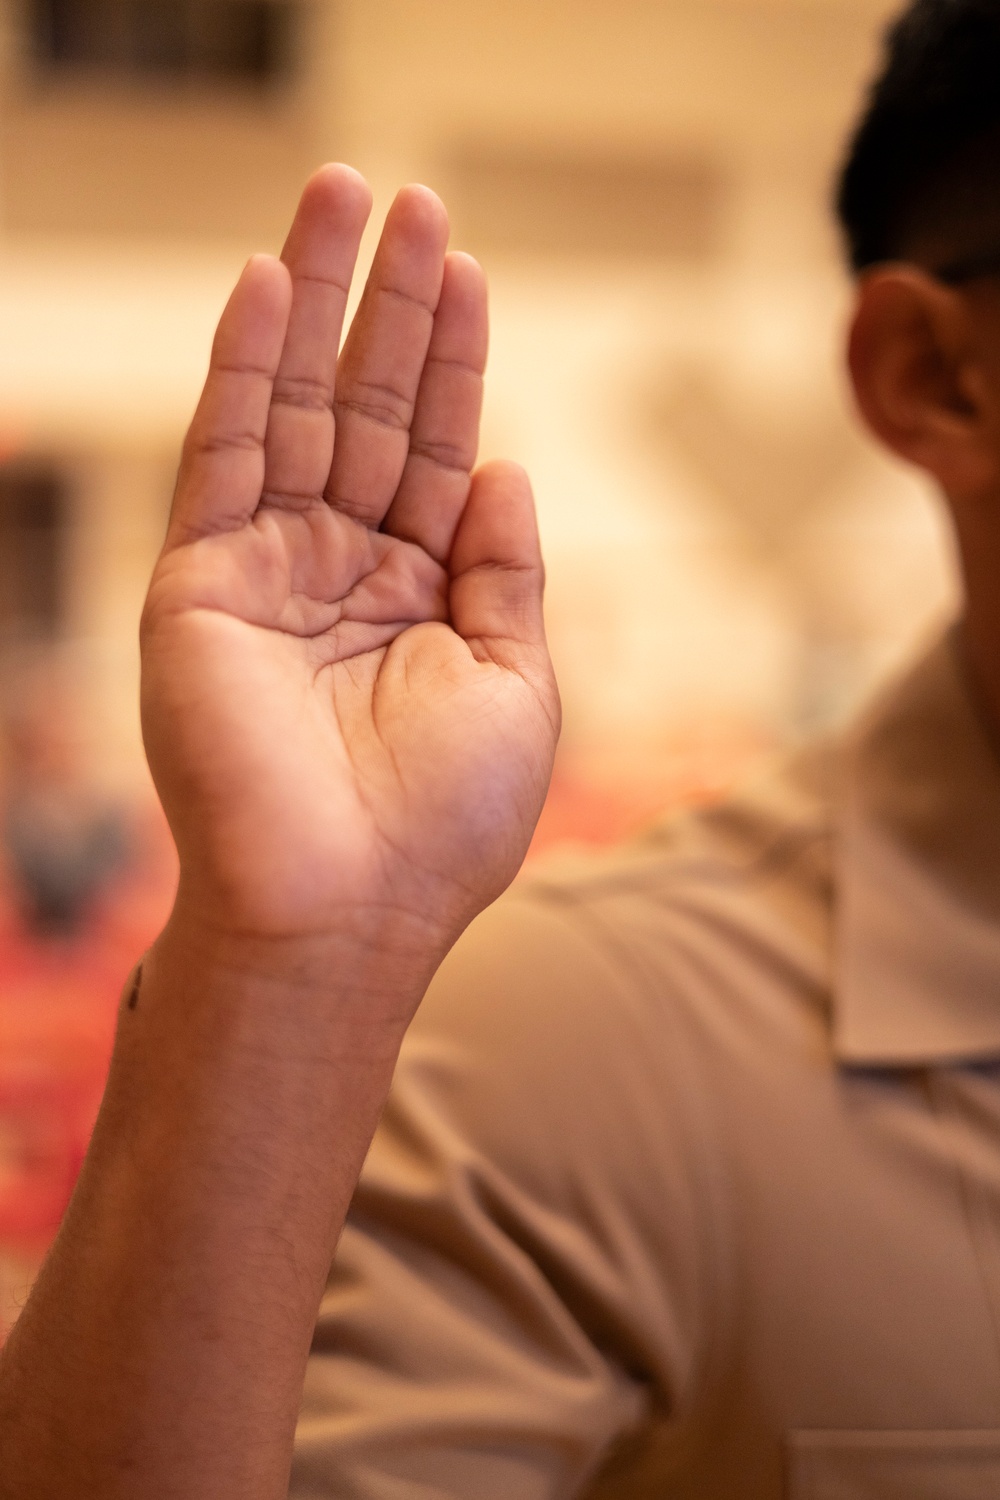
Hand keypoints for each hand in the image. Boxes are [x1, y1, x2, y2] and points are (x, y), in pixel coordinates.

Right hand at [140, 166, 558, 967]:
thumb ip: (507, 572)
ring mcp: (269, 571)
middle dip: (388, 305)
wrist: (345, 913)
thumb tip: (507, 467)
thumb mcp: (516, 685)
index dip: (454, 359)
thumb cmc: (443, 824)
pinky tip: (266, 288)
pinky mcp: (201, 584)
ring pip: (295, 410)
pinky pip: (224, 457)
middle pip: (369, 409)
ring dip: (315, 303)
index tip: (467, 269)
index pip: (438, 450)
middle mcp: (343, 571)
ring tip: (338, 197)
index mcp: (422, 595)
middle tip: (406, 196)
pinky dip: (243, 372)